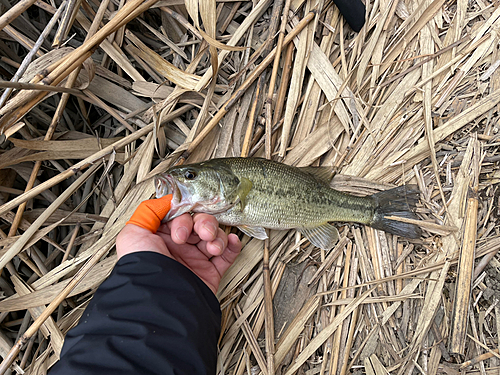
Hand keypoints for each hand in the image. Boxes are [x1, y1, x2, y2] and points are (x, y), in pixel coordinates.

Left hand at [117, 196, 240, 293]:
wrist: (161, 301)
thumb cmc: (145, 269)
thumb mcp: (133, 234)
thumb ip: (149, 211)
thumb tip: (167, 200)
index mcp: (161, 237)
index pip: (180, 216)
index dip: (184, 217)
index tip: (181, 226)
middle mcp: (178, 248)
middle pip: (200, 223)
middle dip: (205, 224)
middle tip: (202, 234)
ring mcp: (195, 259)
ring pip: (214, 236)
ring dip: (217, 236)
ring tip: (212, 247)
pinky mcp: (210, 272)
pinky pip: (227, 255)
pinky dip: (232, 246)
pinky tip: (230, 243)